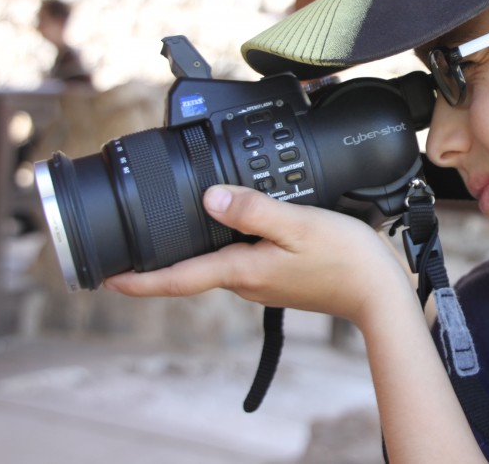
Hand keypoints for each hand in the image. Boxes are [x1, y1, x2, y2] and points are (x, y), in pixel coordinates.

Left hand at [105, 185, 412, 324]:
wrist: (379, 290)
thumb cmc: (345, 259)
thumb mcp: (298, 225)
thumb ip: (253, 210)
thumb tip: (210, 198)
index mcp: (244, 270)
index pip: (179, 279)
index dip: (141, 280)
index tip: (109, 277)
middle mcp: (248, 281)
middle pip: (193, 270)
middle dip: (162, 260)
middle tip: (135, 241)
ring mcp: (263, 281)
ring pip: (217, 262)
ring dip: (195, 249)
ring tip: (177, 225)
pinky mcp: (280, 276)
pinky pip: (241, 259)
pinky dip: (226, 244)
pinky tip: (234, 225)